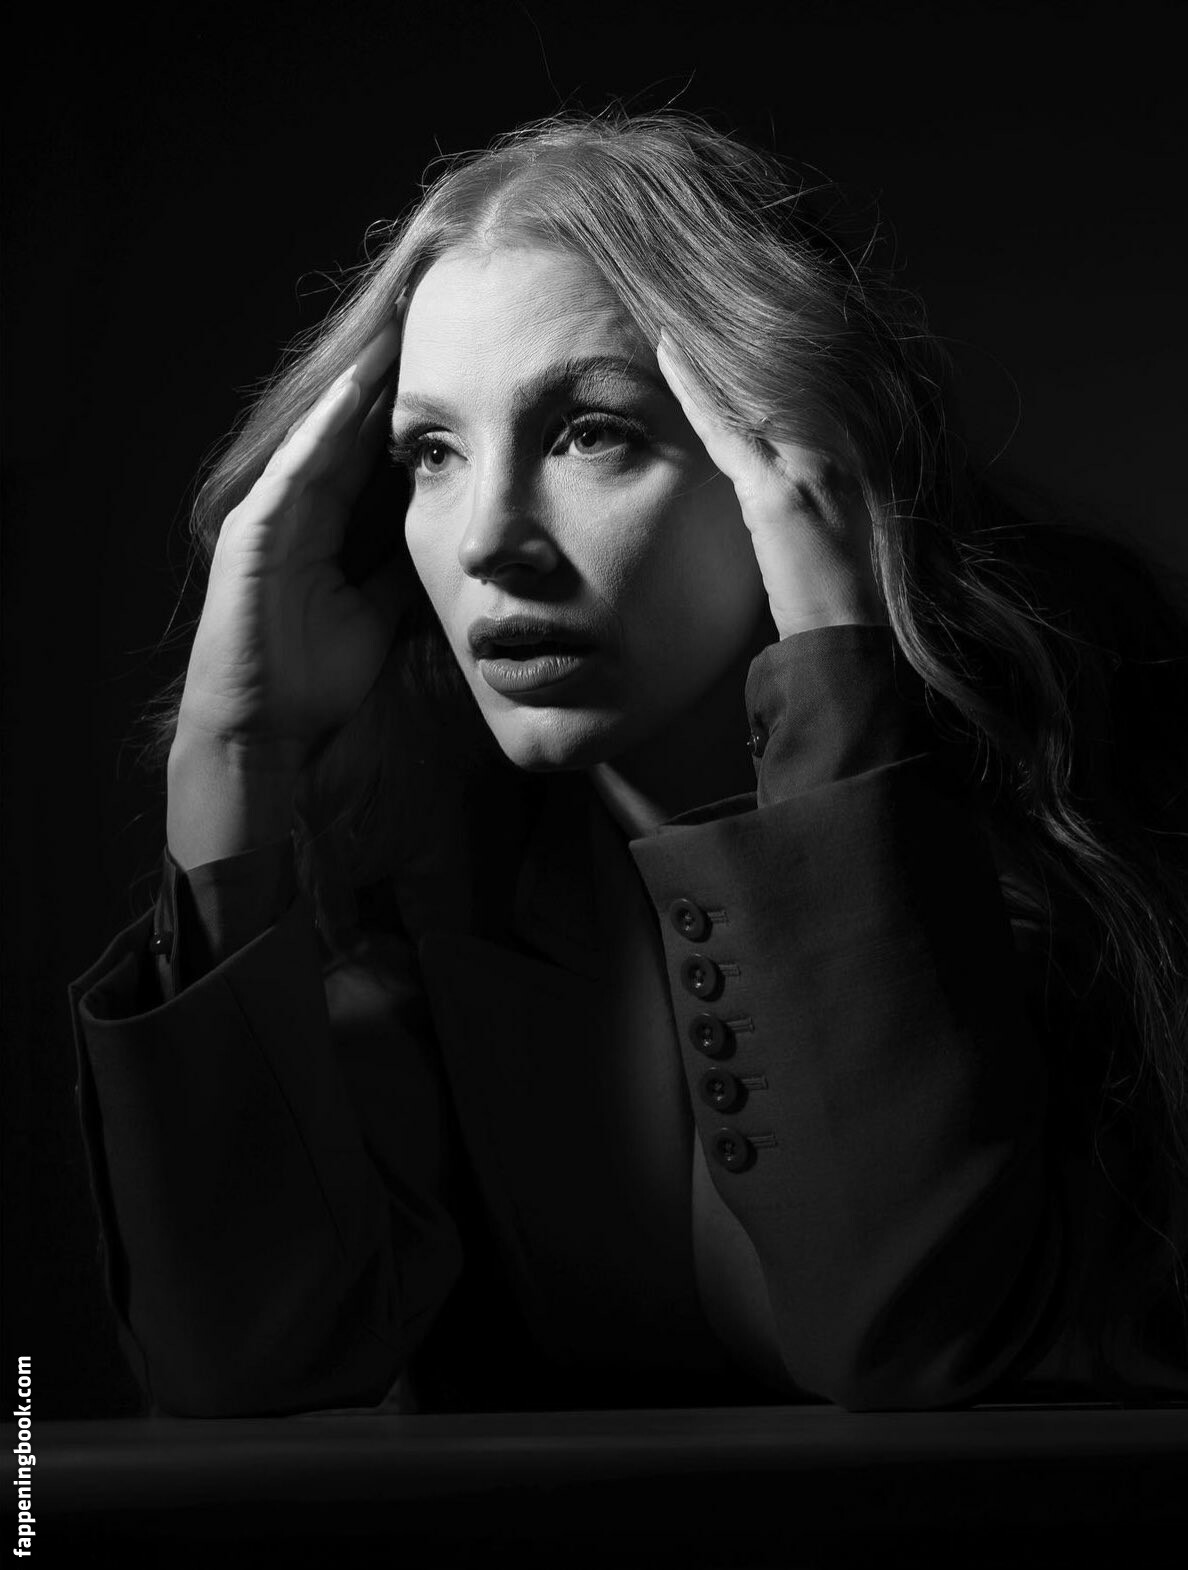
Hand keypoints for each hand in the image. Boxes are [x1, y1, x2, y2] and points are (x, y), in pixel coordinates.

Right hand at [175, 317, 405, 769]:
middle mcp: (299, 508)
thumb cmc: (316, 675)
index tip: (454, 360)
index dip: (410, 407)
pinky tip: (349, 397)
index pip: (373, 450)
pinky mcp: (254, 533)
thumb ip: (402, 567)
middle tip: (426, 314)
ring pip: (322, 436)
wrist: (269, 728)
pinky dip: (320, 434)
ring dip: (356, 385)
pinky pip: (294, 473)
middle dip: (386, 376)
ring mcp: (273, 515)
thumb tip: (447, 539)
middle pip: (349, 428)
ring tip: (395, 331)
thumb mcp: (380, 609)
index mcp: (329, 524)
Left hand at [655, 333, 886, 639]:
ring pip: (750, 390)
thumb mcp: (848, 517)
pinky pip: (726, 426)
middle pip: (778, 374)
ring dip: (708, 355)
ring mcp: (813, 467)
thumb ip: (824, 478)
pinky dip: (694, 388)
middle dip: (735, 339)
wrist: (853, 639)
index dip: (768, 351)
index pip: (808, 380)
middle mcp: (843, 447)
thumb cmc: (851, 592)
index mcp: (861, 450)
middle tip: (692, 304)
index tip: (740, 314)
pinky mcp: (779, 493)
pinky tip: (667, 352)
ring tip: (673, 321)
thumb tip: (791, 454)